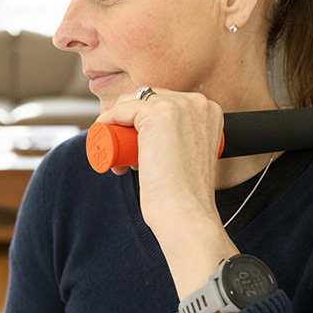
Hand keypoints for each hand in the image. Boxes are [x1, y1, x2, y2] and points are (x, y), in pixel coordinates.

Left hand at [96, 88, 239, 312]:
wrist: (186, 213)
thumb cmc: (187, 195)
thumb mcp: (191, 157)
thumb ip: (186, 143)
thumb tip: (163, 142)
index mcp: (210, 111)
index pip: (166, 101)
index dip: (145, 121)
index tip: (137, 148)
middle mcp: (198, 103)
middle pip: (149, 98)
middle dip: (130, 123)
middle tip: (125, 156)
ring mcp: (178, 105)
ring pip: (133, 102)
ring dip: (118, 124)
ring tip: (120, 159)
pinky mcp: (158, 113)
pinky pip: (121, 109)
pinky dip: (107, 120)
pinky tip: (102, 132)